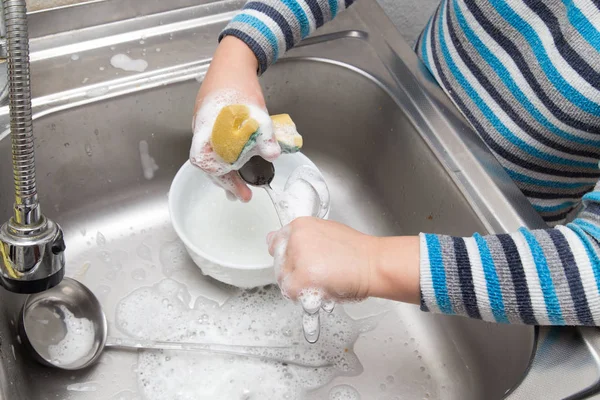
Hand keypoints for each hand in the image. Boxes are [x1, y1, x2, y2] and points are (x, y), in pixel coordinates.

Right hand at [190, 36, 279, 201]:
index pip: (204, 160)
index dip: (219, 177)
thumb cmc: (238, 84)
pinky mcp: (213, 123)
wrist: (232, 61)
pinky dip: (227, 159)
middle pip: (209, 163)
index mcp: (206, 129)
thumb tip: (273, 155)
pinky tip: (239, 163)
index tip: (236, 188)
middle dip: (226, 181)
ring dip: (226, 173)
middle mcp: (202, 131)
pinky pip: (217, 146)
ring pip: (213, 156)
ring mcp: (206, 127)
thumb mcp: (257, 111)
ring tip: (241, 188)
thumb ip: (264, 135)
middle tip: (243, 195)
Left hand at [268, 217, 376, 300]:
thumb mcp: (326, 232)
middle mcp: (295, 238)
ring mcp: (297, 258)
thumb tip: (287, 244)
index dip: (287, 257)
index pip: (276, 242)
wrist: (373, 263)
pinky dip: (301, 296)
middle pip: (279, 262)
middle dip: (293, 272)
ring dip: (298, 284)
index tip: (297, 263)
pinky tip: (318, 290)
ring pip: (283, 278)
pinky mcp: (301, 277)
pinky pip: (290, 292)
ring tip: (320, 281)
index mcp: (300, 225)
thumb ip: (304, 238)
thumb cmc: (357, 251)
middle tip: (316, 275)